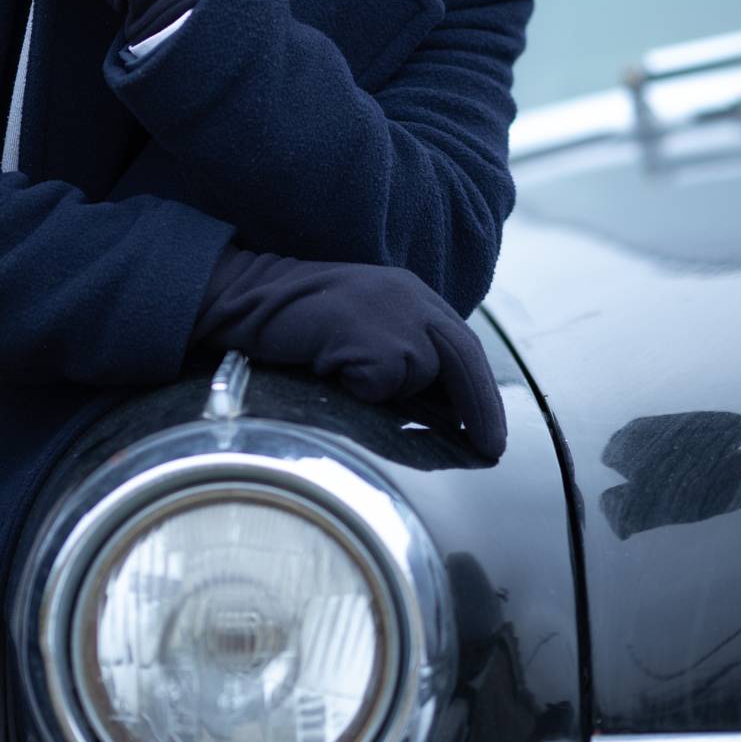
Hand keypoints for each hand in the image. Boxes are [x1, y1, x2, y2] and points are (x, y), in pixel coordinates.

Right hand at [193, 246, 506, 460]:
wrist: (248, 295)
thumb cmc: (299, 319)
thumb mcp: (364, 323)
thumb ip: (401, 347)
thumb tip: (442, 406)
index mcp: (413, 293)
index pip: (463, 344)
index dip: (480, 388)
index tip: (489, 428)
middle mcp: (411, 297)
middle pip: (464, 357)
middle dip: (483, 406)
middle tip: (492, 449)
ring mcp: (393, 312)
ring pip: (419, 374)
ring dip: (391, 389)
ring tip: (344, 371)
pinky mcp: (371, 332)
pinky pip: (382, 382)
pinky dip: (362, 387)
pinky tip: (330, 367)